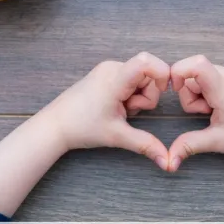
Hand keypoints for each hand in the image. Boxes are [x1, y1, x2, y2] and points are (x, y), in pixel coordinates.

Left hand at [39, 52, 170, 170]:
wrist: (56, 125)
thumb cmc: (82, 127)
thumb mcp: (117, 136)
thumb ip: (145, 144)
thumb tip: (167, 162)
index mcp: (115, 78)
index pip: (146, 61)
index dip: (162, 72)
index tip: (165, 90)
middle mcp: (113, 67)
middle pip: (148, 74)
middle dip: (147, 96)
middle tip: (128, 111)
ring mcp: (108, 69)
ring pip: (140, 78)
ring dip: (137, 97)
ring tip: (120, 110)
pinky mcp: (106, 73)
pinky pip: (130, 79)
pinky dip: (129, 94)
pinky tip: (115, 105)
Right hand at [168, 55, 223, 170]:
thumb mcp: (217, 141)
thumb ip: (189, 145)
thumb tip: (170, 159)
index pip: (196, 63)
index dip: (178, 72)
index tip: (175, 90)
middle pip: (194, 72)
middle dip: (190, 93)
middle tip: (205, 112)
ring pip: (203, 76)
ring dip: (200, 94)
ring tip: (214, 111)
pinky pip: (214, 78)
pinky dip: (210, 92)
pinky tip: (221, 108)